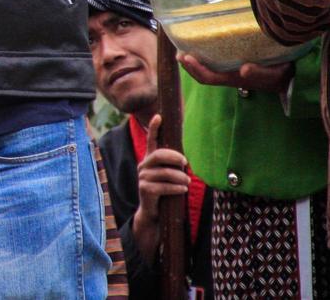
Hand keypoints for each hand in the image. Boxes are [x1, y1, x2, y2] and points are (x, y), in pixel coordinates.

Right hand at [132, 115, 190, 258]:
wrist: (154, 213)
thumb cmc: (165, 191)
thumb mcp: (168, 176)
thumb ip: (173, 166)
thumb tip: (187, 160)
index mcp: (150, 159)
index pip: (151, 140)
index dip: (154, 128)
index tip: (159, 116)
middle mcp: (144, 165)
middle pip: (159, 155)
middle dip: (174, 157)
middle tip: (185, 163)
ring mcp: (143, 177)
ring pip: (165, 173)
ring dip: (180, 178)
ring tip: (186, 183)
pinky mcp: (145, 189)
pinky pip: (164, 186)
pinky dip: (176, 188)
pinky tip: (182, 190)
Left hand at [179, 53, 291, 90]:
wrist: (289, 78)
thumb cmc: (280, 74)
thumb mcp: (274, 74)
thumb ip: (260, 72)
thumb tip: (244, 69)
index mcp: (234, 78)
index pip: (208, 78)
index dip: (194, 69)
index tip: (184, 57)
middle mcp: (228, 76)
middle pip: (202, 75)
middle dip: (188, 64)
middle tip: (177, 49)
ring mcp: (229, 71)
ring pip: (205, 68)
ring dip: (192, 60)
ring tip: (182, 44)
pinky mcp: (232, 65)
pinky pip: (213, 61)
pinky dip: (202, 54)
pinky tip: (198, 42)